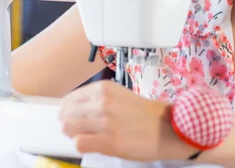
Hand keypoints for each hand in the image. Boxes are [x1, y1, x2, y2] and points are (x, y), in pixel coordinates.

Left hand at [59, 80, 197, 161]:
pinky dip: (83, 145)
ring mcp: (104, 122)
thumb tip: (74, 109)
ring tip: (88, 137)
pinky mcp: (108, 141)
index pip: (70, 99)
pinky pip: (79, 143)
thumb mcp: (120, 96)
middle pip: (66, 114)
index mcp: (104, 89)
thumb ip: (98, 99)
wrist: (168, 128)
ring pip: (68, 128)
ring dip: (75, 134)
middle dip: (70, 122)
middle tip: (80, 129)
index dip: (69, 110)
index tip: (72, 116)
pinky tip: (93, 144)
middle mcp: (102, 102)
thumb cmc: (146, 114)